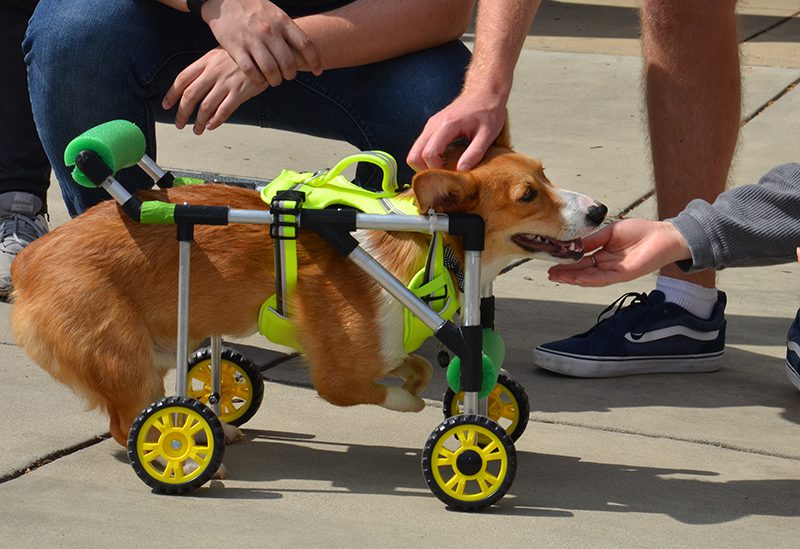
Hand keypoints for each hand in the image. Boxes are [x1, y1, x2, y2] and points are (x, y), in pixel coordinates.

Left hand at [162, 47, 267, 134]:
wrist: (265, 53)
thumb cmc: (243, 55)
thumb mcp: (220, 53)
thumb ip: (206, 67)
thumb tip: (193, 83)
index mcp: (206, 61)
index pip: (182, 79)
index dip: (172, 94)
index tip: (166, 106)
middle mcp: (213, 72)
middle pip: (190, 96)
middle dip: (182, 113)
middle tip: (179, 124)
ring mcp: (226, 83)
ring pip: (205, 106)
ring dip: (198, 121)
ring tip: (197, 130)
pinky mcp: (240, 92)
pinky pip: (223, 111)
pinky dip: (215, 121)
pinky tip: (211, 126)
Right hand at [201, 0, 321, 85]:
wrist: (224, 0)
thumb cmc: (254, 9)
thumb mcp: (275, 13)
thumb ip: (288, 30)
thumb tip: (306, 49)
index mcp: (282, 21)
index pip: (305, 44)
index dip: (315, 61)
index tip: (318, 71)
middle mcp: (269, 31)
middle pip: (288, 62)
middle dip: (291, 74)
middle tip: (288, 76)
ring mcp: (252, 40)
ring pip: (271, 70)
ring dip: (275, 80)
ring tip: (274, 80)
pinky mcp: (236, 48)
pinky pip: (251, 71)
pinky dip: (258, 80)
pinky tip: (260, 80)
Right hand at [407, 90, 506, 171]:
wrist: (484, 91)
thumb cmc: (488, 110)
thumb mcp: (488, 134)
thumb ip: (474, 153)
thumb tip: (461, 171)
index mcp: (446, 125)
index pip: (428, 154)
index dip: (436, 169)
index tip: (450, 175)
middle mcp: (433, 125)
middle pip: (414, 155)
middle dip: (425, 170)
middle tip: (443, 177)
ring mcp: (430, 126)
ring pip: (414, 152)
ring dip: (425, 165)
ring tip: (444, 170)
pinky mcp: (432, 128)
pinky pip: (422, 147)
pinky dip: (428, 158)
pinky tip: (444, 161)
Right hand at [547, 218, 691, 286]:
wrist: (663, 235)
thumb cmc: (641, 231)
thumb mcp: (610, 232)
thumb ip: (593, 240)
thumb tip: (574, 244)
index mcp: (603, 254)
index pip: (581, 261)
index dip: (567, 264)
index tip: (552, 264)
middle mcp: (606, 265)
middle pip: (582, 272)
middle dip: (565, 273)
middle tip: (549, 274)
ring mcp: (614, 271)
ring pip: (589, 277)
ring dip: (573, 278)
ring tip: (557, 277)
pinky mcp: (623, 274)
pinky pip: (603, 278)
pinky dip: (589, 278)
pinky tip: (577, 278)